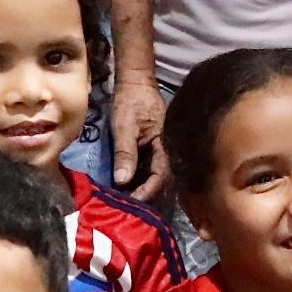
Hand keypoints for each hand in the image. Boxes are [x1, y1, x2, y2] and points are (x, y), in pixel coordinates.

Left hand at [107, 79, 169, 198]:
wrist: (135, 82)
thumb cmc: (130, 101)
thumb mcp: (124, 126)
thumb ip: (125, 153)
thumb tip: (122, 181)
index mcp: (167, 144)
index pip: (161, 176)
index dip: (148, 191)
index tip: (132, 202)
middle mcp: (169, 149)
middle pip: (162, 180)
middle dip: (146, 195)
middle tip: (128, 209)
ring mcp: (163, 149)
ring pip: (156, 176)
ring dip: (143, 189)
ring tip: (127, 201)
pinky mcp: (155, 149)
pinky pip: (151, 168)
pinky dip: (141, 179)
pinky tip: (129, 187)